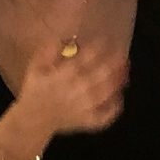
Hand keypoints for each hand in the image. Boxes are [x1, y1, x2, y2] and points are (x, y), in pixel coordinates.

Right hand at [11, 41, 126, 142]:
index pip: (85, 58)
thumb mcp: (36, 67)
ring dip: (119, 80)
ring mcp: (85, 108)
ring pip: (107, 93)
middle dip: (114, 62)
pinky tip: (119, 96)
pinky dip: (115, 106)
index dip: (98, 48)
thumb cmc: (36, 90)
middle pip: (101, 74)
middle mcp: (77, 91)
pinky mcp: (89, 121)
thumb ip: (49, 51)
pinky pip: (106, 114)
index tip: (106, 39)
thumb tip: (66, 37)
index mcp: (63, 76)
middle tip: (122, 52)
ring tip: (125, 70)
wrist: (34, 119)